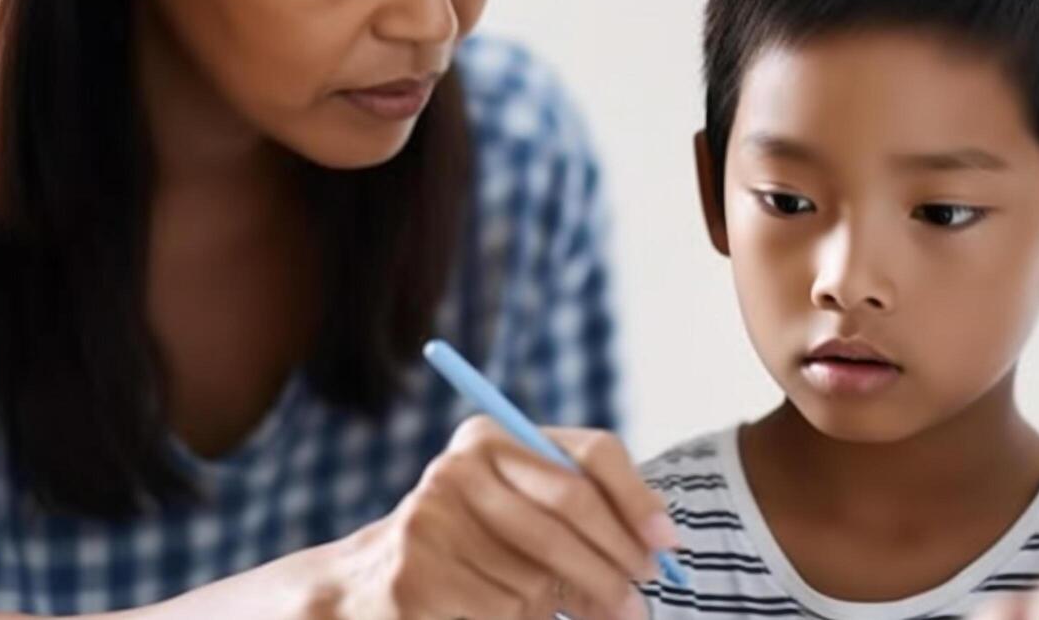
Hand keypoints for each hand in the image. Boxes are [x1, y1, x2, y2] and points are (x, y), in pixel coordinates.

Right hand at [321, 416, 673, 619]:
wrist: (370, 586)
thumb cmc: (472, 551)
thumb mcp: (524, 521)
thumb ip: (586, 520)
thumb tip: (661, 548)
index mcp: (494, 436)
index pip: (592, 451)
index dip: (638, 498)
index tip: (667, 543)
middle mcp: (462, 464)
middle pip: (573, 505)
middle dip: (617, 560)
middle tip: (642, 602)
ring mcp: (435, 514)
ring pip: (542, 569)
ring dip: (564, 602)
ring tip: (552, 607)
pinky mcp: (417, 571)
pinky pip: (506, 607)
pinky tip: (505, 614)